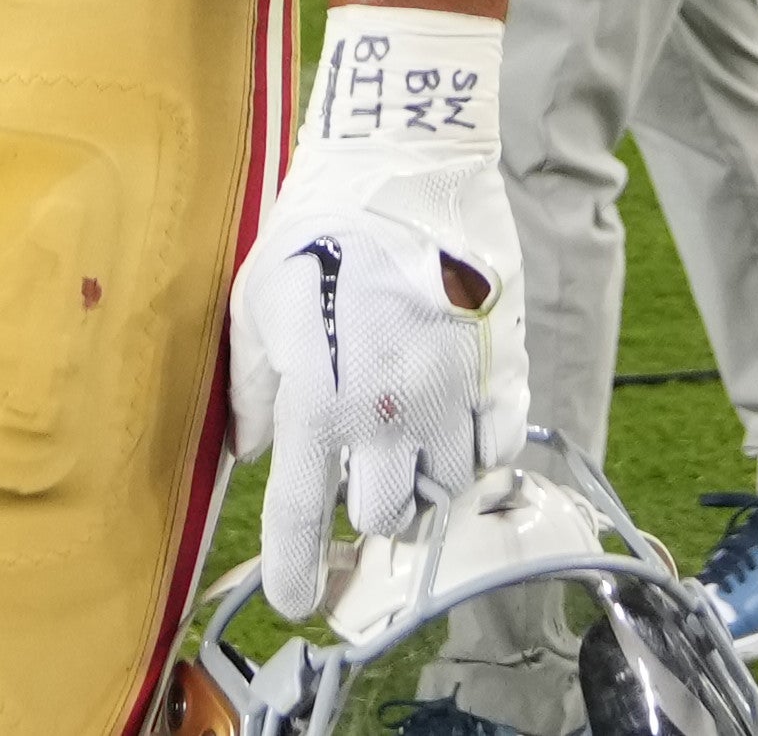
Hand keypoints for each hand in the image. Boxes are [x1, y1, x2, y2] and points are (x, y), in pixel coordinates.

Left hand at [228, 11, 526, 619]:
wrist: (408, 155)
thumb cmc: (319, 223)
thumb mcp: (256, 301)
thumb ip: (254, 388)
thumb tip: (257, 450)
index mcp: (320, 400)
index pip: (303, 520)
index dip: (296, 576)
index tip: (298, 601)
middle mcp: (389, 411)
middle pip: (386, 521)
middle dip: (369, 523)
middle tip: (362, 498)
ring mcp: (453, 390)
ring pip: (450, 492)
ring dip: (427, 491)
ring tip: (410, 461)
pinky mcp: (501, 362)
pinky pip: (502, 446)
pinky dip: (480, 455)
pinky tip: (457, 429)